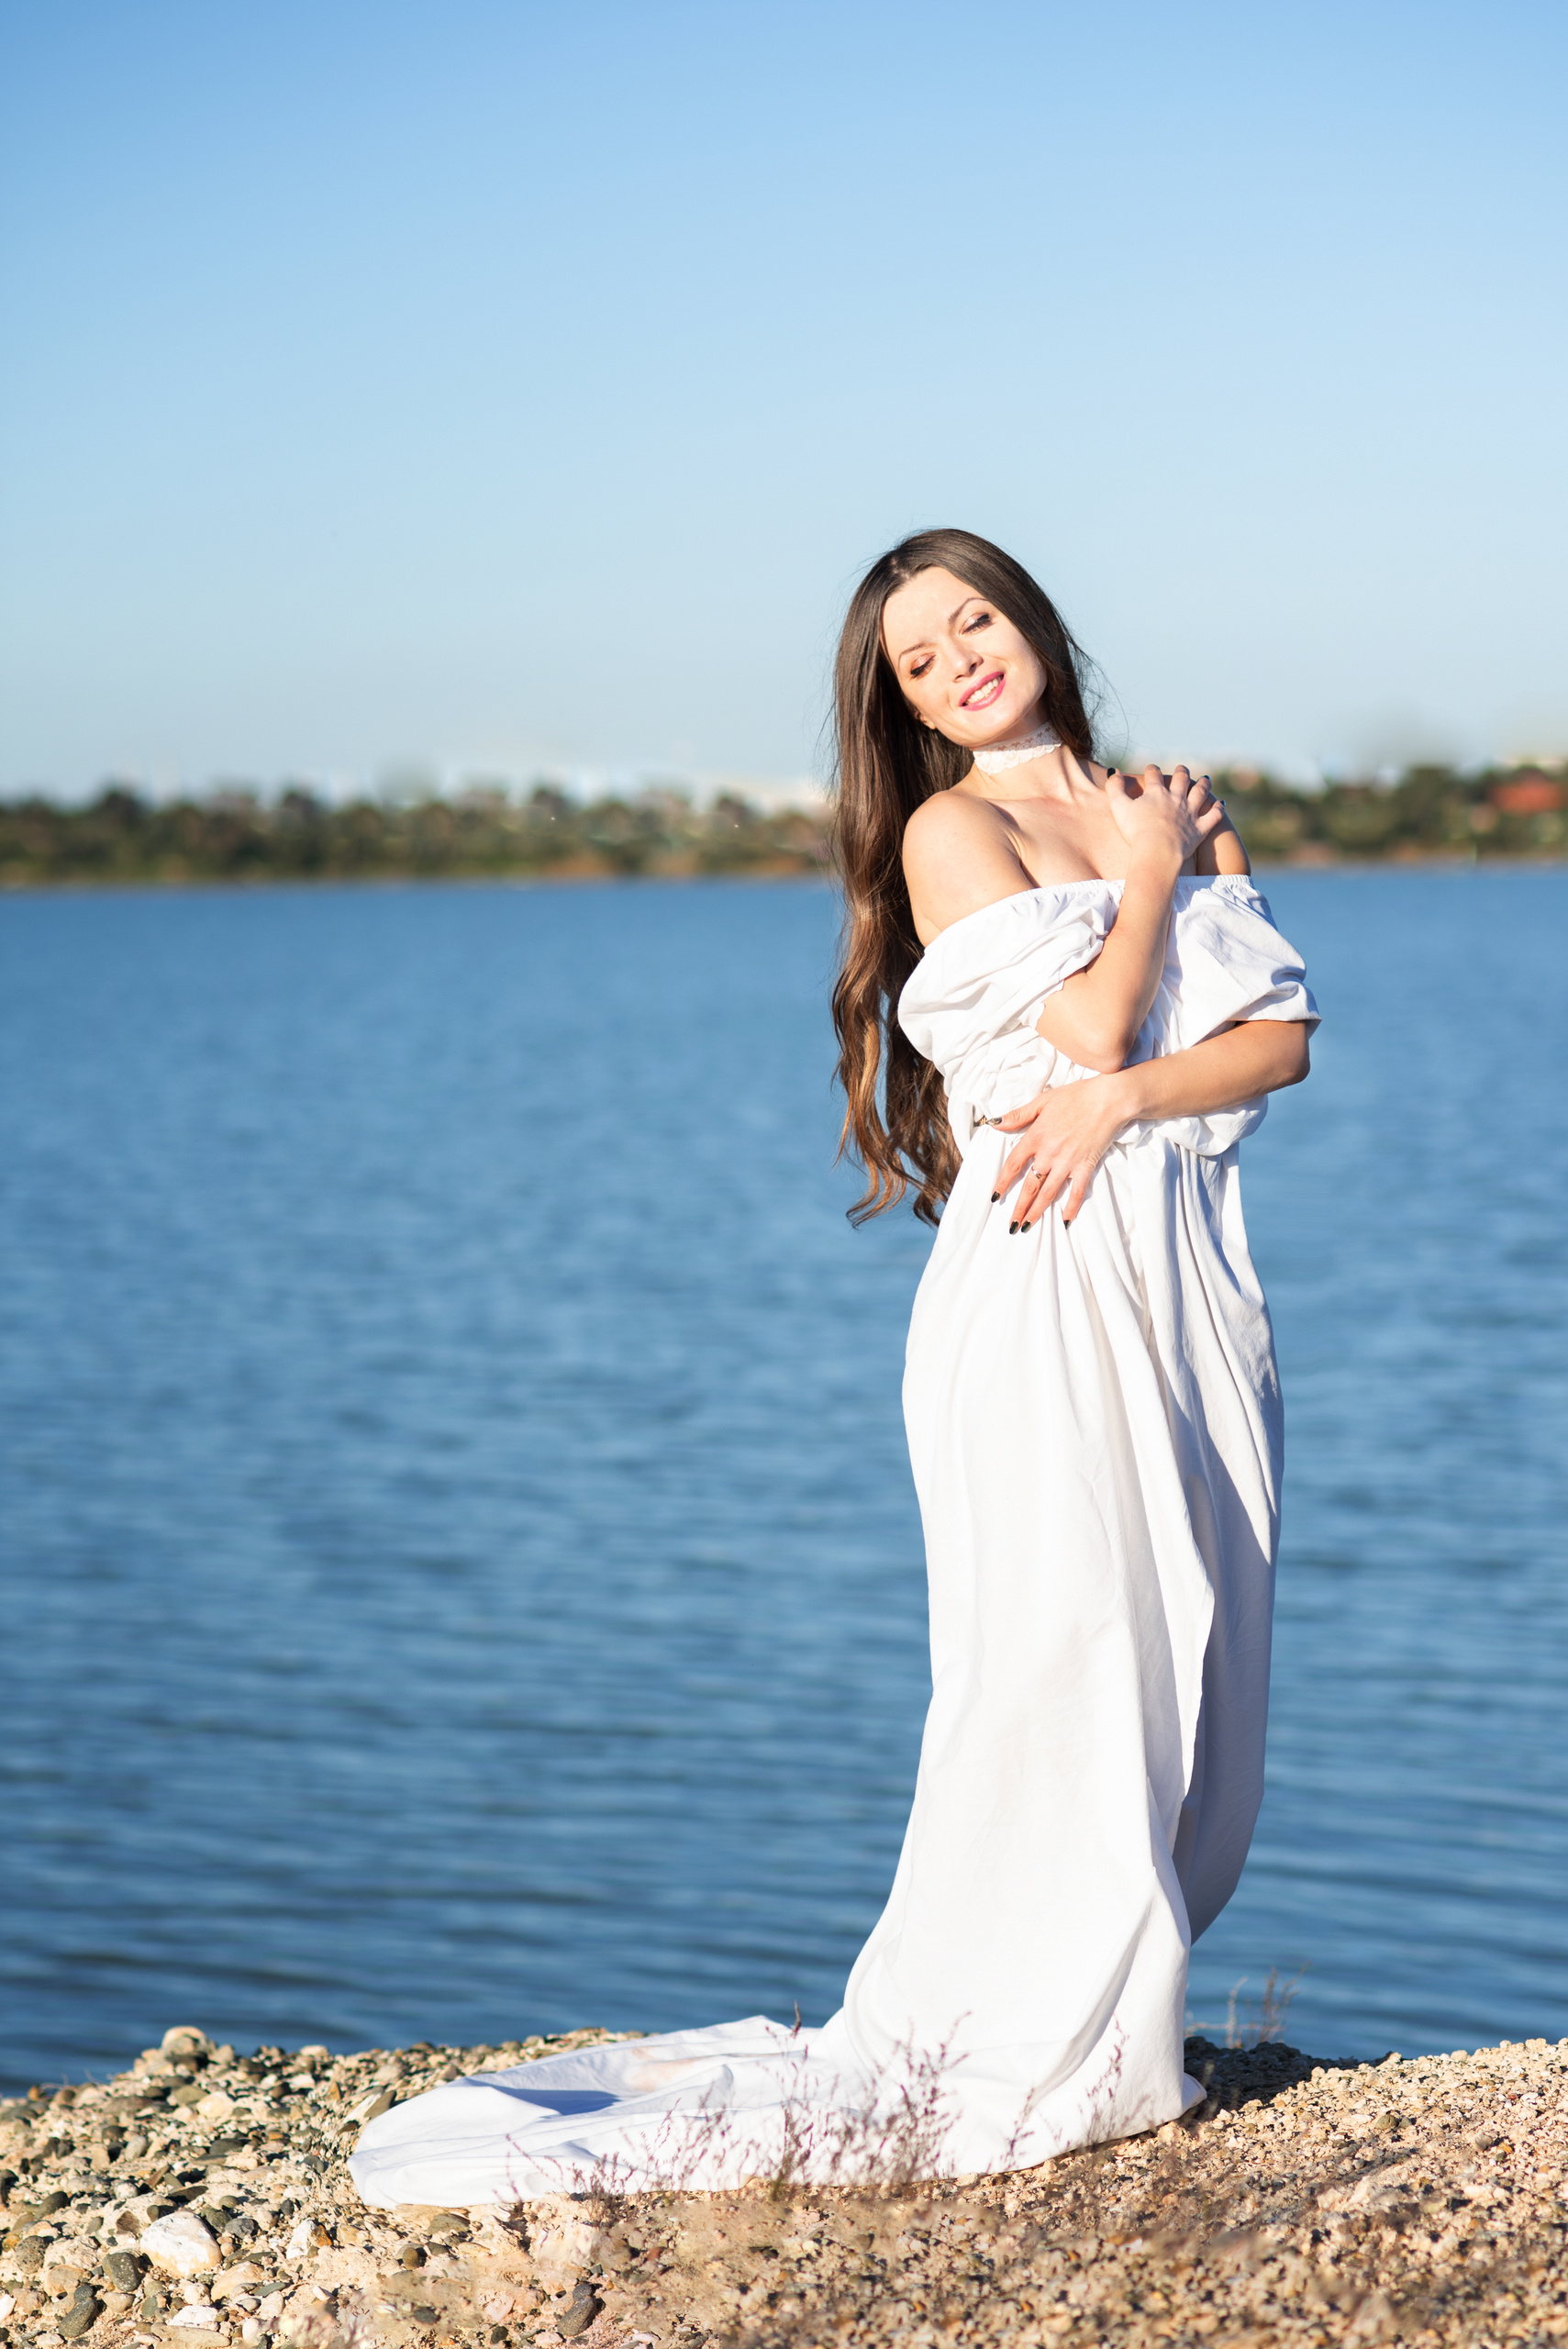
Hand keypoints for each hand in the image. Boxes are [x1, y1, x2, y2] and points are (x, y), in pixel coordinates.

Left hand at [990, 1074, 1134, 1230]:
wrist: (1108, 1099)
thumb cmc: (1076, 1096)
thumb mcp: (1042, 1101)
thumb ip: (1018, 1115)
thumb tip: (995, 1124)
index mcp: (1035, 1137)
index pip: (1013, 1165)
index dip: (1002, 1182)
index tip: (995, 1197)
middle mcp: (1048, 1153)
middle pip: (1029, 1186)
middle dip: (1019, 1208)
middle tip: (1011, 1226)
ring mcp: (1067, 1162)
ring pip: (1048, 1193)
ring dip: (1036, 1212)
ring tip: (1026, 1227)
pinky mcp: (1086, 1166)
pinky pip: (1076, 1192)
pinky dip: (1071, 1207)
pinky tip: (1065, 1221)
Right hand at [1105, 764, 1225, 871]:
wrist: (1157, 850)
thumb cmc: (1136, 831)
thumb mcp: (1119, 807)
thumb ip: (1115, 788)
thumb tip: (1113, 771)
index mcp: (1156, 793)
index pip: (1154, 776)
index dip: (1152, 770)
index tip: (1151, 769)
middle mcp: (1176, 798)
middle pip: (1181, 779)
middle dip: (1181, 772)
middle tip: (1182, 769)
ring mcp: (1190, 812)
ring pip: (1200, 792)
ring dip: (1204, 784)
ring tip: (1206, 778)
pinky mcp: (1200, 828)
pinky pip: (1213, 815)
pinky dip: (1218, 808)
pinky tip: (1221, 803)